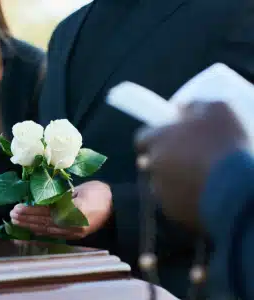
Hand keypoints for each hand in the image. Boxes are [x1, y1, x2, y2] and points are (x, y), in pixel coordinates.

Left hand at [10, 181, 111, 239]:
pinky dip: (40, 235)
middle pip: (44, 222)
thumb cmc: (99, 193)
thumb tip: (42, 196)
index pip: (47, 211)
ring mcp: (74, 232)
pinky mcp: (74, 236)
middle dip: (27, 219)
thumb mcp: (81, 189)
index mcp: (75, 211)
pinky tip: (29, 234)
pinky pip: (53, 236)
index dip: (31, 210)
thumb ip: (62, 195)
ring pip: (47, 230)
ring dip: (30, 227)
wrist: (117, 206)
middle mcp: (73, 225)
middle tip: (12, 215)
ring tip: (15, 223)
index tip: (18, 208)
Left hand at [135, 101, 247, 229]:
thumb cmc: (226, 145)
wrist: (235, 191)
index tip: (166, 139)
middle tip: (184, 159)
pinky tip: (203, 195)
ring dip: (172, 181)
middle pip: (148, 162)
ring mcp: (161, 190)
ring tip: (198, 179)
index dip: (152, 138)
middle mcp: (154, 165)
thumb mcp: (217, 110)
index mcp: (159, 139)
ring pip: (160, 184)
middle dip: (161, 160)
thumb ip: (195, 105)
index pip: (141, 138)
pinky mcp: (171, 212)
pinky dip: (183, 200)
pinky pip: (174, 203)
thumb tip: (181, 108)